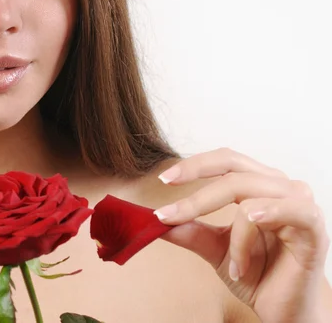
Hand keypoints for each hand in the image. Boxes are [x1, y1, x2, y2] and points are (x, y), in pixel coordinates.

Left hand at [153, 148, 330, 322]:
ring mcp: (300, 203)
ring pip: (246, 194)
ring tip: (231, 265)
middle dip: (195, 189)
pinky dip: (249, 237)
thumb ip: (188, 229)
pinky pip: (275, 212)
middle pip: (232, 169)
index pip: (226, 160)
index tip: (164, 180)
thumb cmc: (257, 274)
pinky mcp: (313, 226)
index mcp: (260, 184)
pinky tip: (242, 262)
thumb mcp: (214, 248)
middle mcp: (281, 186)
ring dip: (229, 233)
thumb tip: (153, 217)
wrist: (287, 314)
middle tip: (168, 213)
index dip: (194, 165)